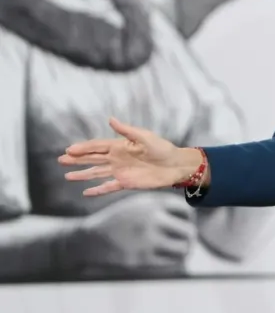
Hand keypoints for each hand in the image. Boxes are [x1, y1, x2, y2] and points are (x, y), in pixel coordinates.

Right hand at [59, 117, 201, 195]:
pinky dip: (98, 190)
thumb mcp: (145, 137)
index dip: (83, 148)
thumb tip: (110, 119)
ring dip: (83, 174)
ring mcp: (120, 171)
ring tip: (68, 176)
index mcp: (120, 145)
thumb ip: (126, 130)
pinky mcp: (126, 183)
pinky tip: (86, 193)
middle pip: (93, 159)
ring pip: (97, 173)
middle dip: (77, 159)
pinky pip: (108, 187)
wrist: (175, 165)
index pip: (97, 146)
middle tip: (61, 159)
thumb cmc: (162, 148)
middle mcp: (117, 158)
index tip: (69, 150)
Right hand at [69, 193, 196, 271]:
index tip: (186, 221)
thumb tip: (192, 214)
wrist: (91, 240)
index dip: (189, 217)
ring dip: (186, 249)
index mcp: (152, 204)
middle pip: (188, 231)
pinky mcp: (141, 259)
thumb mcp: (139, 204)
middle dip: (190, 235)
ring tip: (185, 248)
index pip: (185, 210)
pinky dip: (176, 259)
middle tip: (189, 237)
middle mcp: (151, 220)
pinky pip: (170, 261)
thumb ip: (163, 205)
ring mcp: (147, 241)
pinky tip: (173, 256)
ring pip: (182, 249)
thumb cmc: (121, 220)